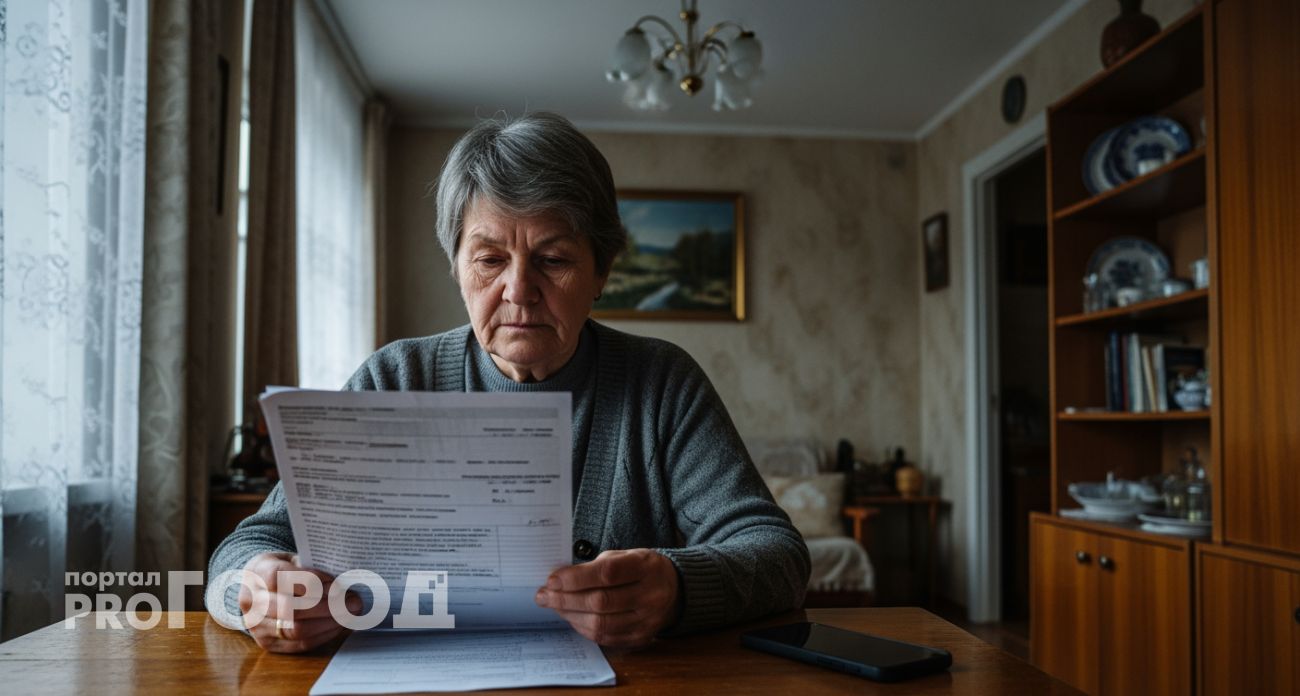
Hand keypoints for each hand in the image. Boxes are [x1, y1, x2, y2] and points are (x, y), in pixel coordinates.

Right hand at [239, 552, 359, 652]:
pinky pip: (299, 644)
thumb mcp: (293, 558)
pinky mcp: (266, 643)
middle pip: (290, 608)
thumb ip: (313, 566)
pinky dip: (323, 635)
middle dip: (328, 606)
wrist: (258, 586)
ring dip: (329, 622)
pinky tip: (339, 625)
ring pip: (296, 629)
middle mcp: (251, 601)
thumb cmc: (284, 569)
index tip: (336, 582)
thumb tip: (347, 581)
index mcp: (257, 572)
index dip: (311, 580)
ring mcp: (256, 625)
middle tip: (354, 602)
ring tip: (350, 614)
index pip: (280, 578)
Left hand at [534, 548, 679, 647]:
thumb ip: (595, 566)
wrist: (674, 589)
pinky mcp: (641, 638)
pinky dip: (583, 628)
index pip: (607, 574)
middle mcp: (650, 596)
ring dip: (571, 616)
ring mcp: (647, 621)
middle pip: (601, 602)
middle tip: (544, 595)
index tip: (552, 579)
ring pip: (600, 624)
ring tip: (554, 606)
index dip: (576, 578)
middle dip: (566, 599)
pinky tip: (572, 617)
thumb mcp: (624, 555)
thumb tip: (560, 579)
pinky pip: (605, 638)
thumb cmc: (642, 568)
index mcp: (646, 568)